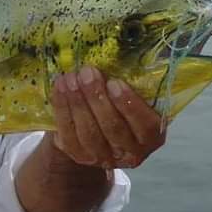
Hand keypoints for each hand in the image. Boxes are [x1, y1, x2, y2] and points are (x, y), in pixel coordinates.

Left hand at [49, 65, 166, 169]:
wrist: (95, 124)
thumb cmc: (120, 102)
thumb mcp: (135, 94)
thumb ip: (135, 82)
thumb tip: (121, 53)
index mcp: (152, 136)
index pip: (145, 125)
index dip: (129, 105)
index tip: (115, 82)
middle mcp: (131, 153)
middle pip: (113, 128)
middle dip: (97, 98)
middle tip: (87, 72)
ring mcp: (103, 158)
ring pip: (89, 133)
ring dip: (77, 103)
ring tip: (70, 78)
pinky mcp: (79, 156)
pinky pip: (68, 135)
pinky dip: (62, 109)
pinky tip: (60, 88)